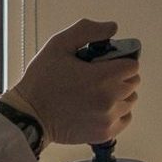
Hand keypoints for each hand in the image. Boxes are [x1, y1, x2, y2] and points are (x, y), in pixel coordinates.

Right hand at [6, 18, 139, 146]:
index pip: (132, 65)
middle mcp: (109, 99)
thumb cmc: (41, 80)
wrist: (29, 115)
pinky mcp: (104, 134)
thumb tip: (112, 28)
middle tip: (99, 76)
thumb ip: (87, 31)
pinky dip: (118, 112)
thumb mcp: (58, 45)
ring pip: (130, 101)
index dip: (121, 61)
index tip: (107, 63)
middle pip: (133, 83)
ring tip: (97, 93)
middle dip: (120, 76)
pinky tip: (100, 107)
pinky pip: (125, 119)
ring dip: (119, 94)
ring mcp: (107, 118)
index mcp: (101, 77)